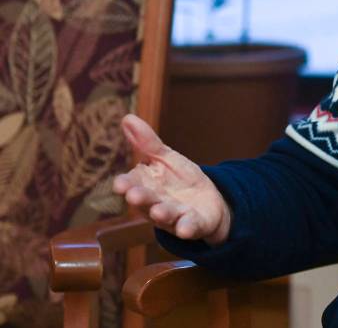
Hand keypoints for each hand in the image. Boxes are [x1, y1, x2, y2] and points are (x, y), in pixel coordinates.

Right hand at [112, 114, 231, 244]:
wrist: (208, 201)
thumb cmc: (179, 179)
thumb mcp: (165, 158)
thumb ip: (146, 143)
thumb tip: (127, 117)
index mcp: (145, 186)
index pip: (131, 184)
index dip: (125, 185)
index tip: (120, 184)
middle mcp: (154, 204)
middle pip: (145, 202)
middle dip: (140, 198)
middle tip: (133, 195)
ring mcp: (173, 216)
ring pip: (165, 216)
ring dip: (161, 213)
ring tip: (158, 211)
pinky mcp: (193, 224)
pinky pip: (189, 226)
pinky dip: (187, 227)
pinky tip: (185, 228)